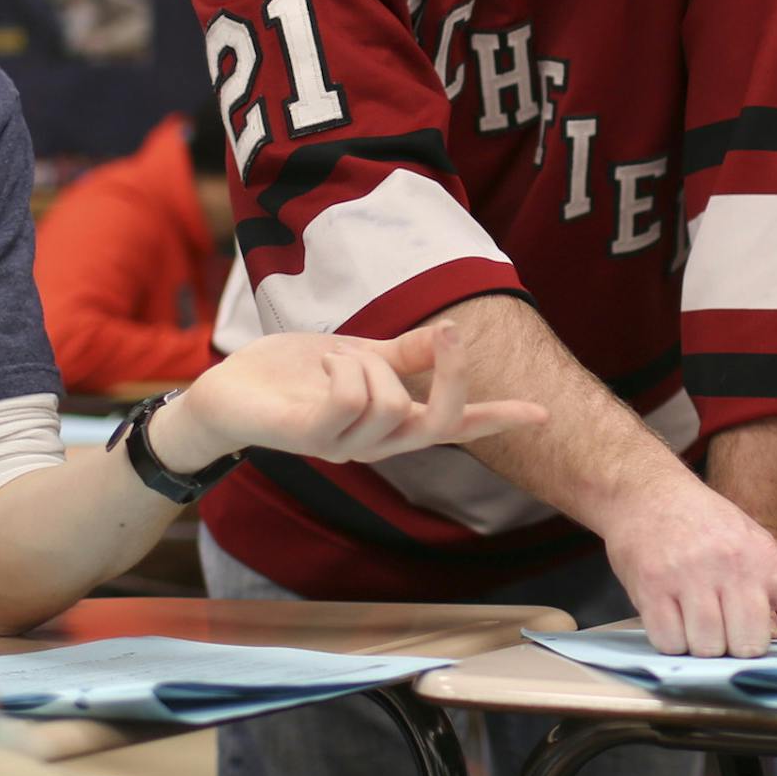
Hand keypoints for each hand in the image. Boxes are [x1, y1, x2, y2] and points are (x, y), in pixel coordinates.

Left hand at [153, 321, 547, 470]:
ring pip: (390, 400)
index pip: (456, 424)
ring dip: (365, 363)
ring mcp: (347, 445)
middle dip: (453, 370)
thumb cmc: (293, 374)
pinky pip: (352, 398)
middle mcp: (377, 443)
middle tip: (451, 330)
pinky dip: (343, 368)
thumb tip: (452, 335)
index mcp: (392, 422)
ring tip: (333, 358)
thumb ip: (403, 354)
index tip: (546, 413)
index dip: (500, 417)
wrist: (230, 390)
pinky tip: (324, 364)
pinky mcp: (314, 437)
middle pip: (437, 417)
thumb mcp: (358, 354)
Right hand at [606, 480, 776, 664]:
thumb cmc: (703, 524)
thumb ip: (775, 586)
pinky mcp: (653, 586)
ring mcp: (691, 576)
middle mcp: (733, 566)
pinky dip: (670, 638)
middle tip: (721, 616)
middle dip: (736, 642)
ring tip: (691, 608)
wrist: (646, 490)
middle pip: (751, 644)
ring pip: (710, 647)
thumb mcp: (750, 543)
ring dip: (700, 640)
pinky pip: (671, 641)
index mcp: (765, 558)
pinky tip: (668, 610)